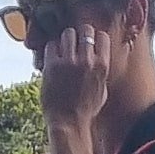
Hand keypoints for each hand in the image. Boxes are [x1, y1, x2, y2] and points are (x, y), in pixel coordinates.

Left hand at [38, 15, 111, 131]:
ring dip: (65, 39)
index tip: (90, 43)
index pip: (102, 36)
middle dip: (80, 35)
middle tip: (75, 44)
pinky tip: (53, 58)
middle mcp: (87, 61)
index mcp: (102, 66)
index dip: (95, 38)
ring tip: (63, 50)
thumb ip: (101, 72)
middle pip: (85, 30)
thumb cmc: (86, 110)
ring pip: (68, 33)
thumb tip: (100, 58)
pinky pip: (52, 45)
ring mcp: (69, 62)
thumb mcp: (102, 90)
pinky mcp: (52, 65)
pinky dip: (52, 49)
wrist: (68, 123)